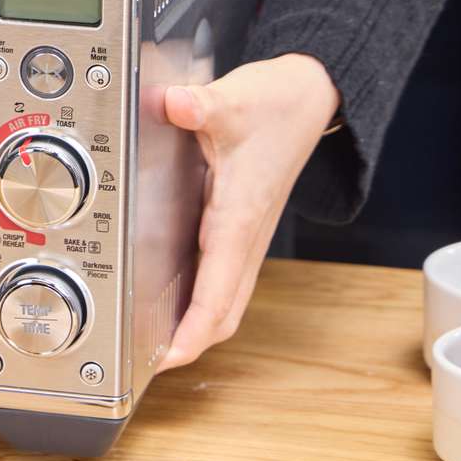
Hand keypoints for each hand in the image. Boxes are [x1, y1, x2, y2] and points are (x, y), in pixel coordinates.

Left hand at [156, 53, 339, 370]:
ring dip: (199, 327)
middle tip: (148, 363)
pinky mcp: (241, 227)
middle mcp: (245, 234)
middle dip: (192, 343)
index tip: (169, 356)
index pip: (219, 288)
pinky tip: (175, 305)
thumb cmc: (278, 103)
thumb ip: (202, 104)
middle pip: (225, 311)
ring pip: (227, 300)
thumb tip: (177, 104)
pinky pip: (224, 280)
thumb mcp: (235, 99)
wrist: (311, 96)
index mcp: (239, 216)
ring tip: (155, 346)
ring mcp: (246, 235)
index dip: (195, 328)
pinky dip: (203, 303)